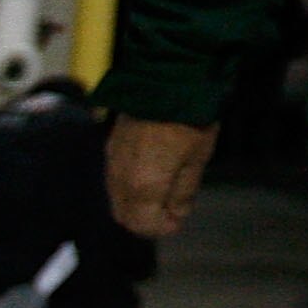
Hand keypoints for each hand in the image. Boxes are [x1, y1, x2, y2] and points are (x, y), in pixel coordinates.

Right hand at [104, 117, 218, 238]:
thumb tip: (176, 215)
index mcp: (142, 186)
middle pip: (124, 215)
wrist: (166, 79)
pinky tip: (149, 176)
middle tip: (169, 214)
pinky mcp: (111, 144)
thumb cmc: (189, 120)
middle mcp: (120, 178)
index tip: (177, 223)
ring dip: (135, 204)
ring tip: (163, 194)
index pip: (143, 224)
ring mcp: (112, 160)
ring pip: (117, 197)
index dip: (161, 228)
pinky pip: (115, 178)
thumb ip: (183, 192)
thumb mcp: (197, 158)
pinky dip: (128, 187)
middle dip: (145, 220)